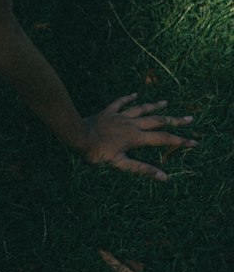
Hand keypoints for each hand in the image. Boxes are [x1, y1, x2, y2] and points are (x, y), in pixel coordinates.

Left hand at [81, 94, 197, 181]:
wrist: (77, 135)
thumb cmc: (97, 152)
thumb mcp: (120, 164)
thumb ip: (142, 169)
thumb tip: (164, 177)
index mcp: (136, 137)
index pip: (163, 139)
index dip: (180, 141)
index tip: (194, 142)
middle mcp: (131, 124)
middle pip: (157, 121)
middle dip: (175, 121)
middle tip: (190, 119)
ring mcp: (120, 116)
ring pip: (141, 109)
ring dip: (155, 106)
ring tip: (166, 102)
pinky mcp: (108, 112)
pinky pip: (120, 103)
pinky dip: (128, 98)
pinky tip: (134, 94)